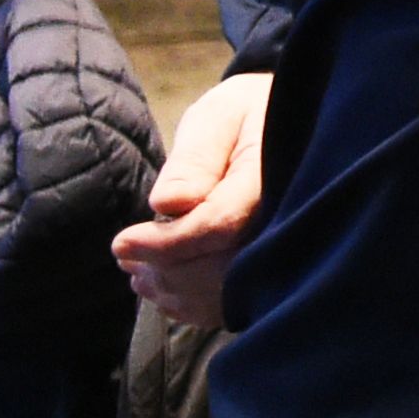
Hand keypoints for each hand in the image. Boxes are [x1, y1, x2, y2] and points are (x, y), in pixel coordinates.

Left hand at [111, 68, 273, 331]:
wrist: (296, 124)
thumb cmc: (251, 114)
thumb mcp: (220, 117)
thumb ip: (195, 159)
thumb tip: (167, 206)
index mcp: (274, 179)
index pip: (219, 226)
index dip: (165, 243)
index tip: (121, 243)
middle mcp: (287, 222)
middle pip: (218, 270)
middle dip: (162, 267)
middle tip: (125, 251)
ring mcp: (286, 252)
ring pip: (222, 293)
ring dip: (171, 286)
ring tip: (139, 265)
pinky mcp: (276, 271)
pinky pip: (233, 303)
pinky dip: (191, 301)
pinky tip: (168, 280)